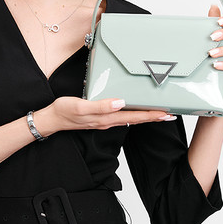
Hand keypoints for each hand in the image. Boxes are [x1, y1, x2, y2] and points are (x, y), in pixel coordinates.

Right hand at [37, 96, 175, 133]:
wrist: (52, 119)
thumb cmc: (64, 111)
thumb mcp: (80, 106)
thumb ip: (100, 106)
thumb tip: (120, 103)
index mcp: (106, 118)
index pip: (134, 117)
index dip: (151, 115)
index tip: (166, 113)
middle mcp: (108, 121)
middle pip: (136, 119)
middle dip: (154, 117)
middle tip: (170, 114)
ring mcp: (105, 120)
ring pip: (130, 118)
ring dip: (145, 116)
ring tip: (158, 112)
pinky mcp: (100, 117)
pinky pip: (121, 116)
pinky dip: (133, 114)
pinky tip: (135, 109)